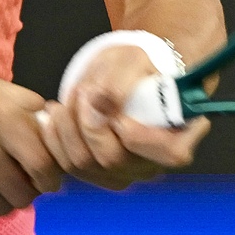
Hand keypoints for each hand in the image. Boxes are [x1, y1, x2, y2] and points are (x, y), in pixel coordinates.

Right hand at [0, 68, 63, 217]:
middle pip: (23, 195)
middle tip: (23, 181)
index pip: (43, 168)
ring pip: (0, 208)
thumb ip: (36, 117)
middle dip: (29, 191)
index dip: (51, 178)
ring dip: (6, 199)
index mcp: (0, 117)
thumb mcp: (2, 92)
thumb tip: (65, 146)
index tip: (48, 177)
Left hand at [37, 41, 210, 190]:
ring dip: (67, 128)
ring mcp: (124, 172)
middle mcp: (153, 162)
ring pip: (85, 163)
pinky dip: (55, 139)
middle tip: (82, 92)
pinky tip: (54, 117)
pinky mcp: (96, 174)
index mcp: (179, 135)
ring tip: (64, 102)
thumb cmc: (134, 68)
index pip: (170, 153)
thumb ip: (119, 81)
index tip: (120, 116)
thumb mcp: (132, 60)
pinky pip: (68, 166)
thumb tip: (100, 105)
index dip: (140, 137)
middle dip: (89, 123)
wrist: (118, 77)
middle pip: (114, 160)